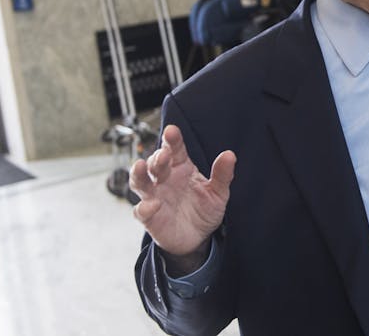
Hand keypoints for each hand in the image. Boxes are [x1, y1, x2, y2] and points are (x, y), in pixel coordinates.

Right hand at [129, 125, 235, 258]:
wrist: (198, 238)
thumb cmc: (205, 210)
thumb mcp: (218, 192)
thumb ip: (222, 174)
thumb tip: (229, 155)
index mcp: (181, 168)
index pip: (175, 150)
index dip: (172, 140)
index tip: (172, 131)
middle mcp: (164, 179)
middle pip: (156, 163)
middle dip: (157, 157)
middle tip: (164, 155)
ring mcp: (154, 196)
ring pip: (140, 182)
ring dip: (139, 174)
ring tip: (141, 167)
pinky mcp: (149, 216)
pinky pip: (141, 210)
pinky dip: (144, 207)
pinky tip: (153, 205)